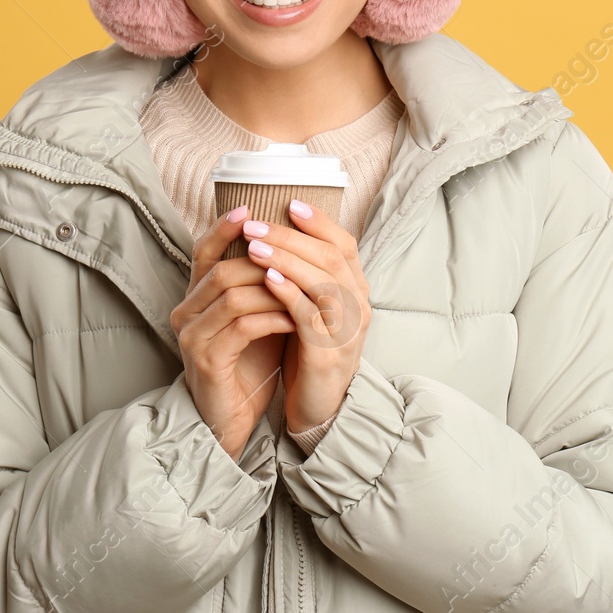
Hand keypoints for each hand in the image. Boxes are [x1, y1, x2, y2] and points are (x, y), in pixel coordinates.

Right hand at [171, 204, 295, 461]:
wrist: (232, 417)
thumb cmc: (249, 362)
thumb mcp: (258, 315)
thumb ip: (264, 284)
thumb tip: (292, 244)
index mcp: (197, 298)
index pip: (203, 252)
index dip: (223, 229)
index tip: (249, 208)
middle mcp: (186, 312)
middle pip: (222, 270)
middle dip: (264, 260)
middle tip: (298, 256)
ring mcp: (192, 337)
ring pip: (232, 295)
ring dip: (272, 288)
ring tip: (303, 288)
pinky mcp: (206, 361)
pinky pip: (241, 327)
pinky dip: (271, 317)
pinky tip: (294, 317)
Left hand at [242, 198, 370, 433]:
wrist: (320, 408)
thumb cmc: (312, 353)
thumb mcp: (317, 310)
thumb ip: (309, 278)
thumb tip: (281, 235)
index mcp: (357, 292)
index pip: (345, 246)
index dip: (319, 222)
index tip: (290, 204)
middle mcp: (359, 307)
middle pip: (331, 258)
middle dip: (291, 237)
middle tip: (256, 224)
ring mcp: (347, 331)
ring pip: (322, 282)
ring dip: (285, 260)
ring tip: (253, 246)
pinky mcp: (328, 354)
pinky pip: (309, 316)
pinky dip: (288, 293)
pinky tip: (266, 279)